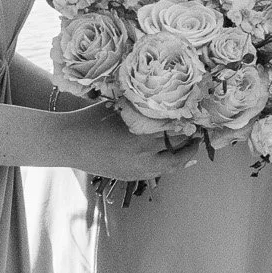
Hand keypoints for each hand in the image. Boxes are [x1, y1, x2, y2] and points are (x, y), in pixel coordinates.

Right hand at [48, 99, 201, 181]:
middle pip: (179, 147)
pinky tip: (175, 155)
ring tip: (194, 143)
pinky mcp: (130, 177)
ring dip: (185, 154)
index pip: (178, 129)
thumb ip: (143, 104)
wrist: (67, 143)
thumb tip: (169, 95)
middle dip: (193, 138)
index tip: (202, 114)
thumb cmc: (92, 118)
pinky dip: (169, 163)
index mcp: (142, 134)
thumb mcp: (120, 106)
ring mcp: (137, 170)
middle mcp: (143, 155)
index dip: (192, 121)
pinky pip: (158, 172)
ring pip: (172, 165)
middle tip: (204, 127)